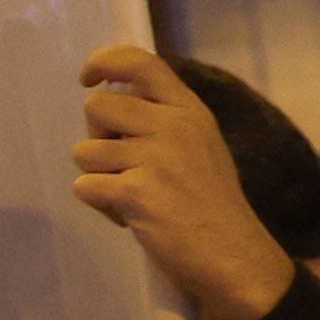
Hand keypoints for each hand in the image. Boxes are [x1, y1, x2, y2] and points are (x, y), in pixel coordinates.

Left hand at [74, 45, 298, 319]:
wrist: (235, 257)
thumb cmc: (210, 203)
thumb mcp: (199, 145)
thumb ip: (161, 119)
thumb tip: (105, 97)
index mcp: (190, 111)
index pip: (141, 63)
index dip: (104, 61)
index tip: (88, 78)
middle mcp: (174, 126)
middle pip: (96, 106)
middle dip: (97, 137)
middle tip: (122, 165)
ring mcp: (155, 159)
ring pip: (84, 152)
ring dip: (99, 177)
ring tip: (134, 196)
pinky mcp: (136, 193)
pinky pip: (85, 187)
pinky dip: (100, 205)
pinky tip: (131, 217)